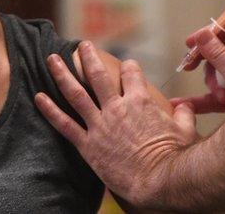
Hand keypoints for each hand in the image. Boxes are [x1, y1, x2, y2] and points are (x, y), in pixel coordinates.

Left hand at [34, 41, 197, 207]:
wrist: (156, 180)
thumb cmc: (174, 156)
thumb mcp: (185, 130)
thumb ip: (184, 114)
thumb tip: (186, 107)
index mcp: (140, 101)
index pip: (132, 73)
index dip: (129, 66)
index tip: (126, 64)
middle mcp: (117, 107)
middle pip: (98, 75)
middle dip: (88, 57)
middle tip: (81, 45)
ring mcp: (100, 125)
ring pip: (76, 93)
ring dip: (62, 74)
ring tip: (51, 59)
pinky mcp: (88, 144)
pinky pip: (64, 124)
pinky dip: (50, 110)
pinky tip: (38, 97)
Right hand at [171, 16, 224, 112]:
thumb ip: (218, 54)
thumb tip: (201, 34)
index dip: (209, 32)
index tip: (191, 43)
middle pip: (218, 50)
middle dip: (207, 63)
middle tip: (189, 67)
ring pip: (215, 72)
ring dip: (212, 84)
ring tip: (220, 96)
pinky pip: (214, 93)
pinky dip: (202, 98)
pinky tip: (182, 104)